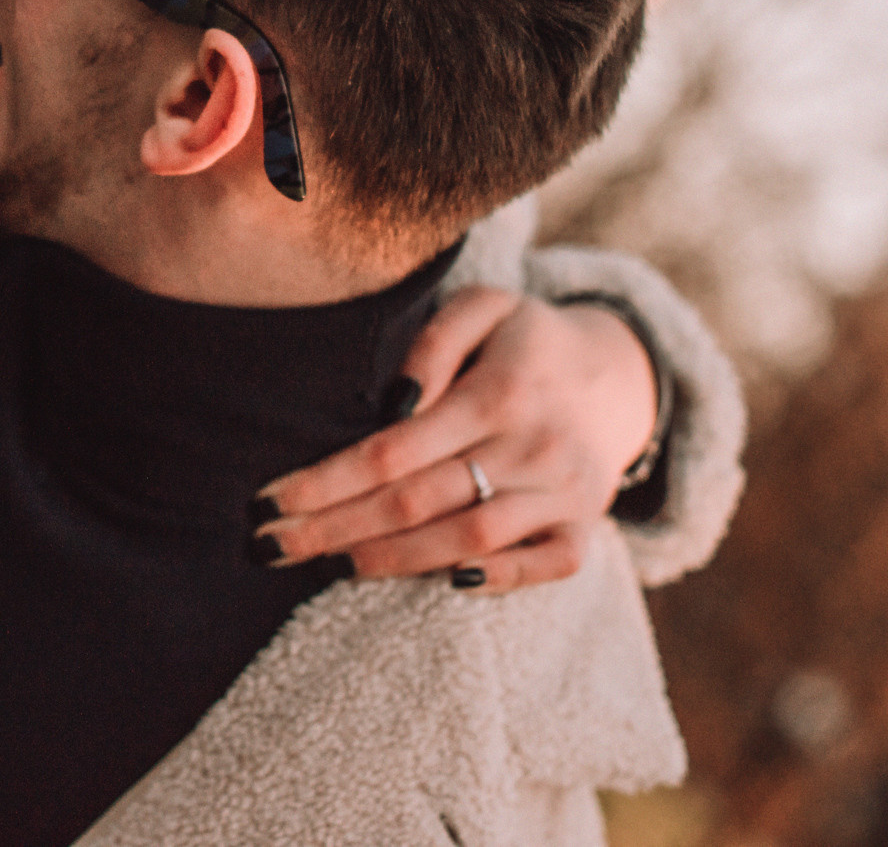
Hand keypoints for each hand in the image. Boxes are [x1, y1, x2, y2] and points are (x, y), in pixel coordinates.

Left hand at [249, 283, 657, 591]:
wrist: (619, 373)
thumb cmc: (527, 340)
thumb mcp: (486, 305)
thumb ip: (435, 340)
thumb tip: (396, 401)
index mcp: (498, 393)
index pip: (392, 452)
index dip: (325, 482)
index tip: (268, 500)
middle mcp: (532, 447)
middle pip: (415, 503)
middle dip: (334, 528)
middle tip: (272, 546)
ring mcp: (564, 492)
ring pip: (468, 539)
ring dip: (395, 560)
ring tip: (332, 563)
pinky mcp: (585, 524)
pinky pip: (547, 566)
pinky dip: (500, 580)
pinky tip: (443, 582)